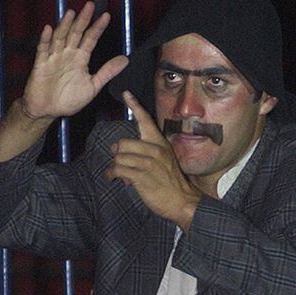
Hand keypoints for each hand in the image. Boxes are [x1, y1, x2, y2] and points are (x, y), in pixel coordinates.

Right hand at [21, 1, 128, 120]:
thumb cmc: (68, 100)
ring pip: (60, 38)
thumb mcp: (93, 86)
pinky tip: (49, 29)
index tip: (106, 17)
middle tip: (90, 6)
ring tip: (72, 13)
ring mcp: (53, 58)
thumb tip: (125, 60)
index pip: (90, 39)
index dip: (97, 28)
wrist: (47, 112)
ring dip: (65, 26)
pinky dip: (45, 40)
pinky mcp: (40, 65)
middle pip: (75, 34)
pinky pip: (43, 50)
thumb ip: (107, 72)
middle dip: (83, 20)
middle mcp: (67, 55)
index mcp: (80, 59)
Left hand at [105, 91, 202, 229]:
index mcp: (160, 144)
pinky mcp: (142, 177)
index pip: (146, 121)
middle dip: (118, 154)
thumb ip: (146, 153)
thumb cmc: (171, 182)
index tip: (127, 93)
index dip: (135, 106)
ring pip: (120, 158)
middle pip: (124, 143)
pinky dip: (112, 174)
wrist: (182, 201)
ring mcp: (149, 164)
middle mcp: (155, 150)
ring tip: (118, 175)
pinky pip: (118, 170)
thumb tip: (122, 152)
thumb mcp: (164, 161)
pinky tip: (114, 178)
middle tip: (119, 161)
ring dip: (115, 167)